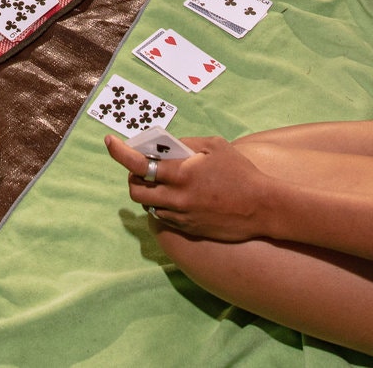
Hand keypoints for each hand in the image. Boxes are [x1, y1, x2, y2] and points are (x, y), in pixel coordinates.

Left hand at [106, 134, 274, 241]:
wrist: (263, 208)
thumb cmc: (241, 173)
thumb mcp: (215, 146)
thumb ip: (187, 144)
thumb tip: (166, 146)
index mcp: (180, 173)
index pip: (138, 163)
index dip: (119, 152)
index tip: (109, 142)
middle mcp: (176, 197)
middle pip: (136, 190)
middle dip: (133, 176)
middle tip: (142, 167)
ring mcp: (181, 216)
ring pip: (148, 205)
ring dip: (148, 192)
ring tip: (162, 181)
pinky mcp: (188, 229)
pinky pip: (163, 217)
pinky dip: (161, 205)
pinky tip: (175, 196)